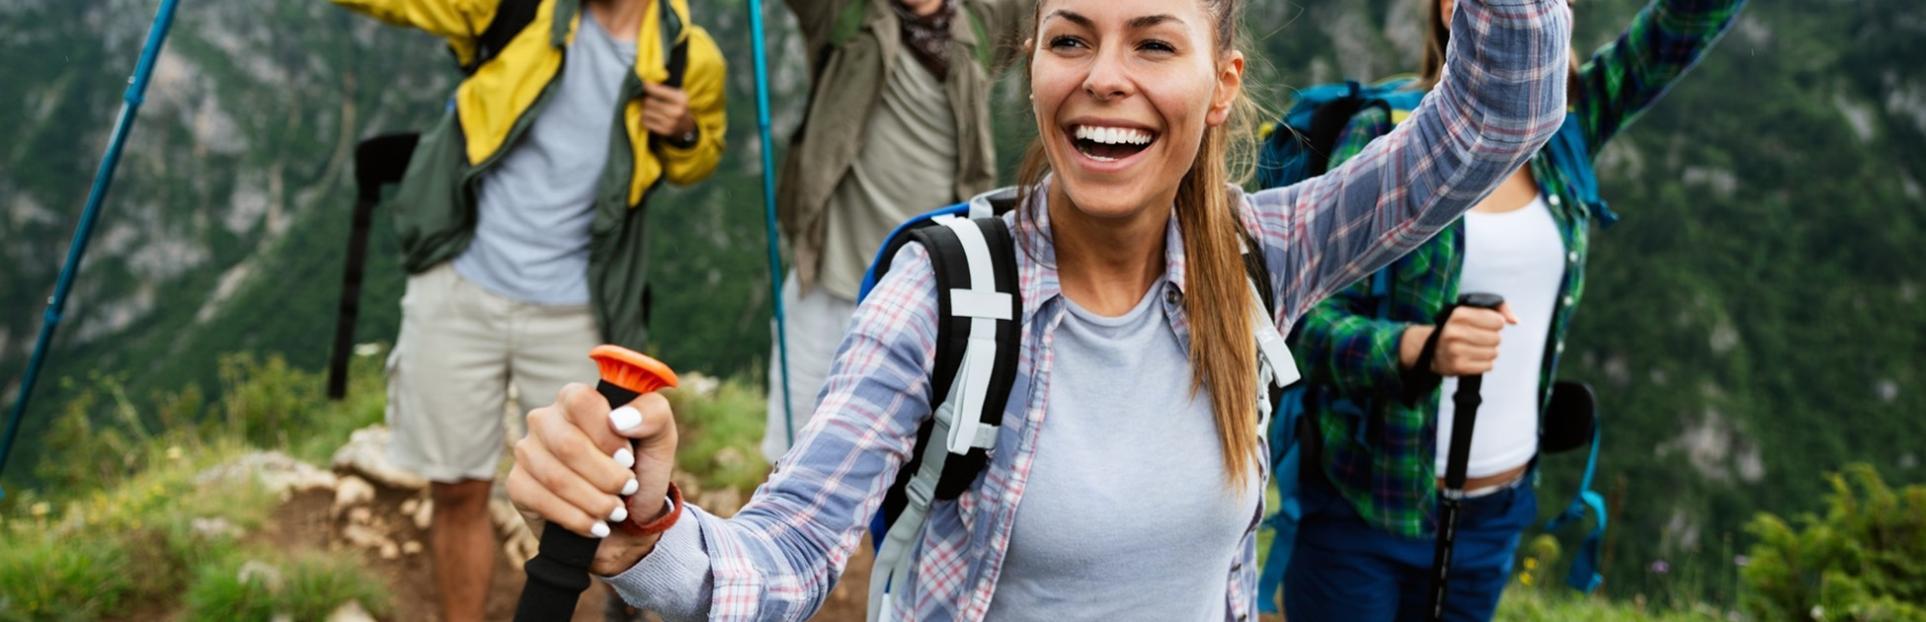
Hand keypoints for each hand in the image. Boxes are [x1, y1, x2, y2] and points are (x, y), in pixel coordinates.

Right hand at [507, 383, 680, 574]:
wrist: (628, 522)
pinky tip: (596, 525)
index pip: (581, 402)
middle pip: (568, 444)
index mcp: (576, 398)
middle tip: (628, 489)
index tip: (629, 458)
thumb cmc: (641, 470)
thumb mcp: (660, 439)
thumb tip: (620, 419)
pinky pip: (541, 501)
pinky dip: (577, 519)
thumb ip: (653, 415)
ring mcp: (527, 451)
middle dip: (607, 476)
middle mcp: (545, 419)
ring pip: (556, 477)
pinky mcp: (518, 485)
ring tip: (617, 511)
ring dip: (595, 501)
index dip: (607, 435)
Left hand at [640, 82, 694, 138]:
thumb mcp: (677, 95)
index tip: (644, 84)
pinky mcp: (664, 131)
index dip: (648, 87)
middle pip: (649, 102)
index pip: (659, 91)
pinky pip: (646, 122)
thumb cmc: (678, 106)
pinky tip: (650, 117)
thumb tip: (644, 84)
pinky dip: (645, 118)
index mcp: (680, 99)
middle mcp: (676, 112)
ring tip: (649, 109)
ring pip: (646, 112)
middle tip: (648, 100)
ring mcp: (671, 123)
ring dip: (645, 109)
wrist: (686, 126)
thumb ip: (662, 89)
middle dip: (646, 99)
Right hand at [1398, 303, 1518, 376]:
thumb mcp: (1472, 311)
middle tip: (1480, 338)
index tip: (1487, 325)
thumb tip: (1515, 321)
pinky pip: (1488, 366)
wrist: (1432, 350)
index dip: (1496, 323)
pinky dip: (1485, 363)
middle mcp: (1455, 331)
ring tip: (1477, 348)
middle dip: (1493, 339)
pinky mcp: (1458, 366)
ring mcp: (1455, 350)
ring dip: (1489, 351)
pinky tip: (1475, 358)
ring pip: (1493, 353)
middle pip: (1496, 338)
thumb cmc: (1458, 328)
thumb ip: (1499, 308)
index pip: (1497, 321)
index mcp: (1459, 314)